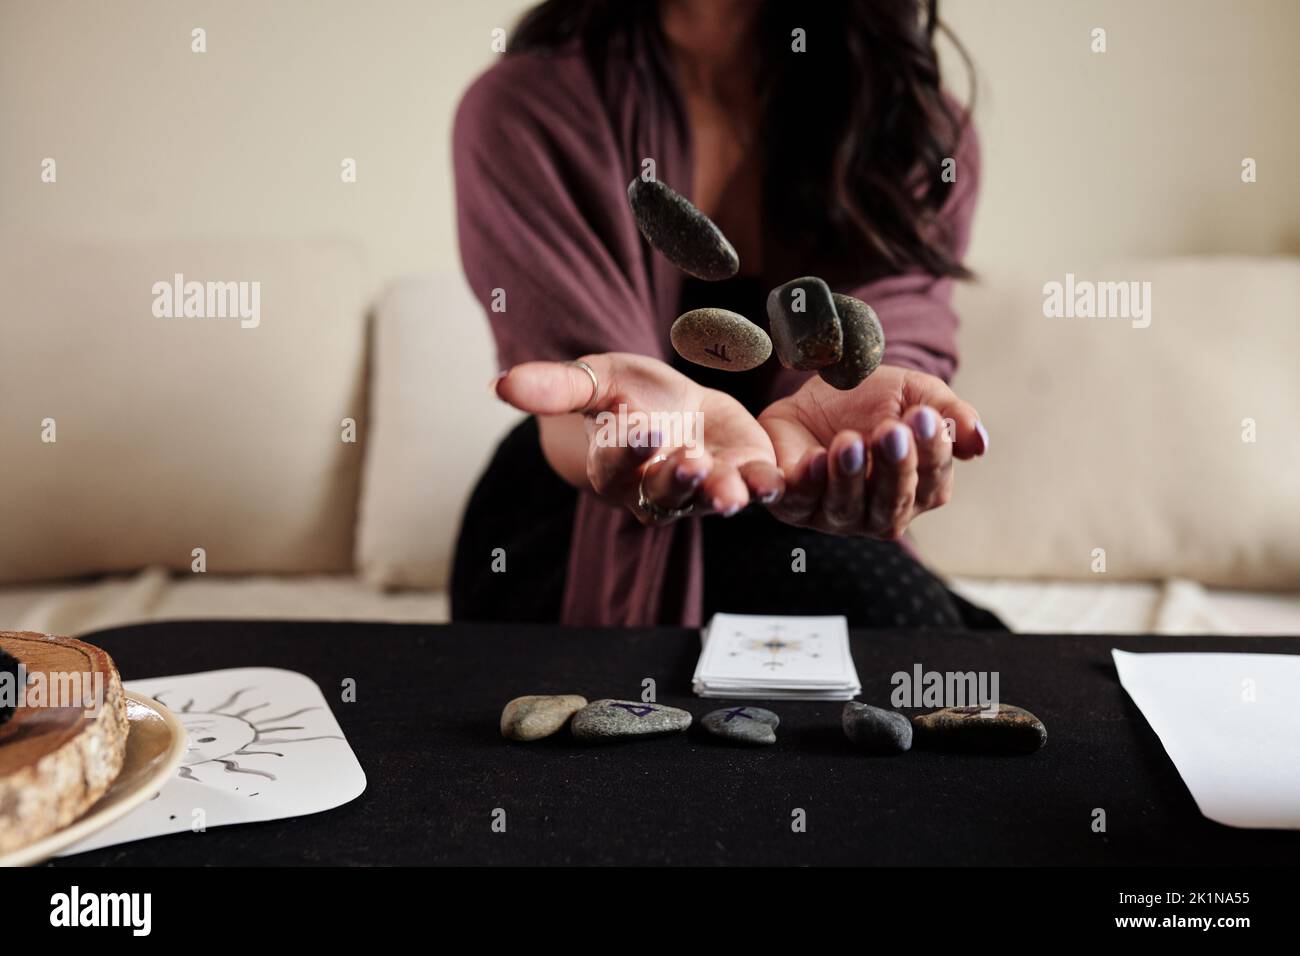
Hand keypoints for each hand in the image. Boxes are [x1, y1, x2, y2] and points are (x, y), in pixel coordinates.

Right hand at [495, 352, 783, 523]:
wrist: (675, 404)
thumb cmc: (627, 395)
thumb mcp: (594, 380)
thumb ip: (554, 386)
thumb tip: (498, 384)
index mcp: (616, 467)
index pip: (617, 464)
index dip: (629, 449)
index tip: (640, 428)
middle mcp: (657, 490)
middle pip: (664, 492)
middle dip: (677, 480)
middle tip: (690, 464)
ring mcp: (701, 490)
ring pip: (709, 500)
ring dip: (723, 495)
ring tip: (735, 489)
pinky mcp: (741, 479)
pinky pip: (753, 490)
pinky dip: (766, 487)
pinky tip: (778, 480)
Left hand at [757, 365, 987, 537]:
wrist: (820, 389)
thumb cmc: (875, 400)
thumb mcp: (917, 394)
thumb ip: (951, 414)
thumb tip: (980, 443)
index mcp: (920, 488)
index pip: (933, 479)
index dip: (931, 450)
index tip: (923, 416)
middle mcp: (881, 511)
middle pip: (892, 502)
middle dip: (893, 467)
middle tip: (889, 430)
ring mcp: (837, 514)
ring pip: (846, 507)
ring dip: (848, 476)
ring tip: (848, 441)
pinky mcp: (794, 505)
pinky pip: (797, 502)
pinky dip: (804, 484)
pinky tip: (811, 459)